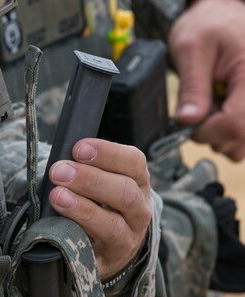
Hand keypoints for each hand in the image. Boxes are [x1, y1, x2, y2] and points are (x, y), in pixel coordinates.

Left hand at [47, 138, 150, 280]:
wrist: (110, 251)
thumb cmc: (102, 208)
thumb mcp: (105, 185)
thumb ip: (88, 170)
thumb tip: (63, 161)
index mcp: (139, 185)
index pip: (133, 162)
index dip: (107, 153)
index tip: (78, 148)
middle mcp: (139, 212)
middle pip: (124, 193)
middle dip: (89, 179)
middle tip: (59, 172)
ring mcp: (126, 240)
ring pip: (112, 225)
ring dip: (82, 208)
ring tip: (57, 197)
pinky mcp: (108, 263)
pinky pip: (94, 253)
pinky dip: (76, 239)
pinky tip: (58, 229)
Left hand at [169, 0, 244, 160]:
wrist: (219, 18)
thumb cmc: (208, 26)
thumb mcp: (192, 49)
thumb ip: (192, 88)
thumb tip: (187, 121)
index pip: (235, 125)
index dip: (207, 131)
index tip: (189, 120)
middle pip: (238, 140)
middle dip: (211, 133)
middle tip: (201, 106)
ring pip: (239, 146)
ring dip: (217, 135)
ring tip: (211, 105)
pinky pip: (239, 141)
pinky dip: (224, 134)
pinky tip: (218, 111)